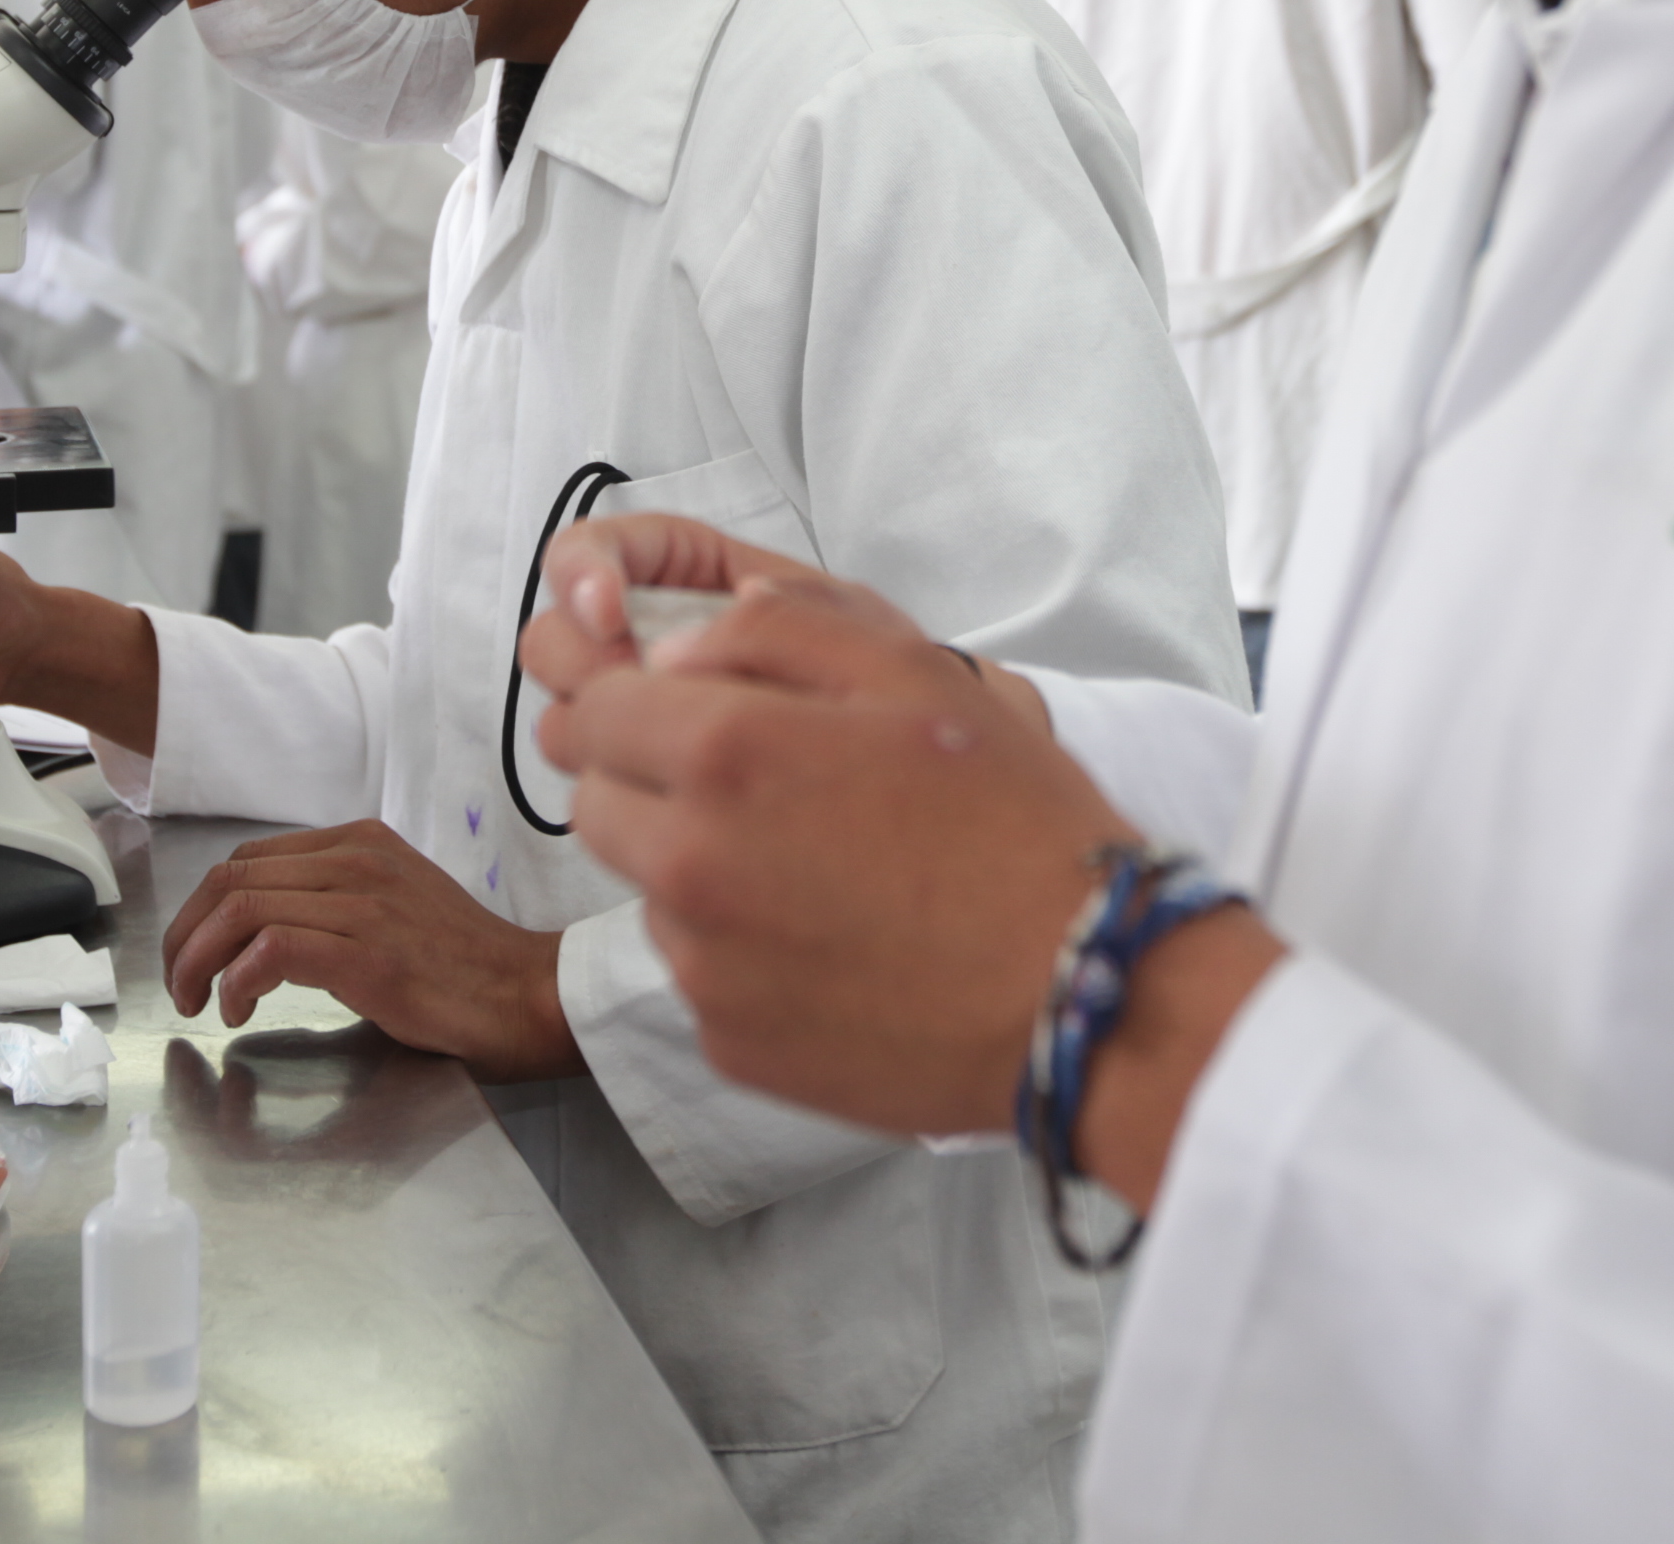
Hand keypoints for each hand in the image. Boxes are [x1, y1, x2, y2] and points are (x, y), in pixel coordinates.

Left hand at [160, 819, 581, 1082]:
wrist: (530, 995)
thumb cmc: (464, 967)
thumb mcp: (394, 907)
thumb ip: (336, 900)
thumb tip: (262, 932)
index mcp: (361, 842)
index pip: (248, 858)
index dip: (201, 908)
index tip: (192, 954)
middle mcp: (358, 858)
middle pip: (231, 878)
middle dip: (185, 934)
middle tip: (179, 985)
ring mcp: (364, 902)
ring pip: (241, 907)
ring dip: (198, 960)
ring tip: (197, 1002)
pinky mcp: (368, 952)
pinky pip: (270, 949)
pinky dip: (237, 980)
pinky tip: (239, 1010)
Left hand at [514, 514, 1125, 1139]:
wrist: (1079, 993)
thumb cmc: (1010, 820)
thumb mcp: (912, 671)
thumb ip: (774, 630)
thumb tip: (670, 653)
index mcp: (724, 754)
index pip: (593, 713)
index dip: (635, 704)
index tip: (688, 714)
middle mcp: (689, 863)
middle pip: (597, 806)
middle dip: (649, 783)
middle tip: (757, 788)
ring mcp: (704, 966)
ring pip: (647, 892)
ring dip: (697, 869)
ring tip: (816, 867)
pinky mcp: (730, 1043)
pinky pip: (700, 975)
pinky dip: (742, 953)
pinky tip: (834, 940)